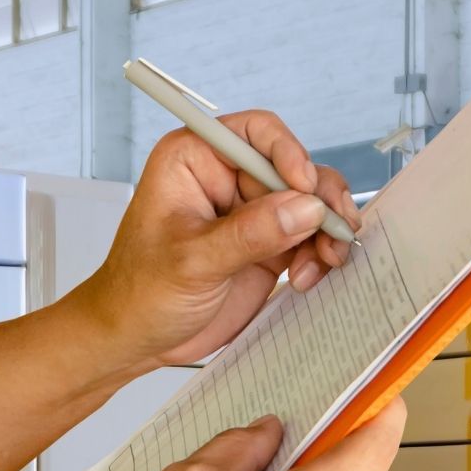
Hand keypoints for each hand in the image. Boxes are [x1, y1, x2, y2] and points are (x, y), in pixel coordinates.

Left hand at [75, 111, 361, 373]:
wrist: (136, 338)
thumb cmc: (139, 293)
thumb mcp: (193, 262)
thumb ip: (250, 234)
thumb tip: (304, 208)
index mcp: (195, 160)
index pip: (256, 133)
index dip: (289, 153)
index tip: (305, 187)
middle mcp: (226, 179)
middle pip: (294, 168)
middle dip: (320, 199)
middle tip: (334, 230)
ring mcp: (250, 214)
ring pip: (309, 203)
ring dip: (326, 229)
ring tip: (326, 260)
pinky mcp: (266, 246)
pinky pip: (309, 237)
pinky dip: (320, 253)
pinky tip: (308, 277)